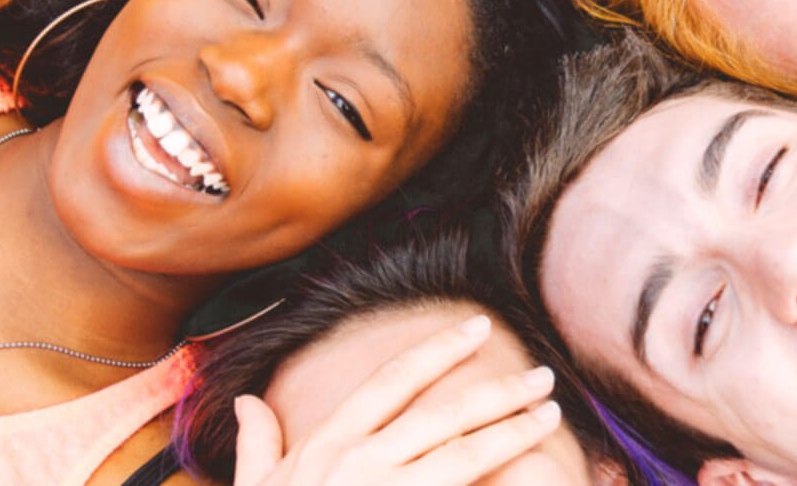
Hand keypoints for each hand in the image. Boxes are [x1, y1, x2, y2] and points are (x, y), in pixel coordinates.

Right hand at [231, 314, 563, 485]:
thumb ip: (257, 444)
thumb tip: (247, 401)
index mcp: (328, 443)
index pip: (393, 380)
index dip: (439, 348)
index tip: (478, 327)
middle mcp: (360, 463)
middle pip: (444, 412)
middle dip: (498, 390)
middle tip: (543, 376)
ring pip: (465, 453)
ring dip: (513, 430)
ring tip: (549, 415)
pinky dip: (502, 483)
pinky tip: (537, 478)